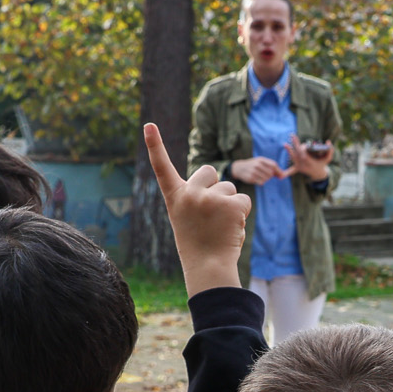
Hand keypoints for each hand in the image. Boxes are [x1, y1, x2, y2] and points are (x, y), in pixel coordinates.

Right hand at [145, 124, 249, 295]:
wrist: (208, 267)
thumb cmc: (198, 243)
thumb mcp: (186, 217)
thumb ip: (194, 196)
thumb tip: (216, 179)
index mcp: (175, 197)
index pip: (162, 167)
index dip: (154, 145)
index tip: (149, 124)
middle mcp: (189, 194)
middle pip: (209, 171)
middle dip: (215, 186)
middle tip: (210, 213)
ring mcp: (210, 198)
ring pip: (229, 187)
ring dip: (230, 204)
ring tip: (220, 226)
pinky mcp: (231, 205)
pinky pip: (243, 200)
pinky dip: (242, 213)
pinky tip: (231, 228)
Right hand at [228, 156, 286, 184]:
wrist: (239, 168)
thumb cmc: (253, 165)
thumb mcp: (260, 162)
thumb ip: (271, 166)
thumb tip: (283, 175)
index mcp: (261, 160)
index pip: (273, 165)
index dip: (279, 171)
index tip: (282, 175)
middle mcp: (257, 165)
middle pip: (271, 173)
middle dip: (271, 176)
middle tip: (266, 175)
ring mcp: (254, 172)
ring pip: (267, 178)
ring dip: (266, 179)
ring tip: (260, 176)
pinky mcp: (251, 178)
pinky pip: (261, 182)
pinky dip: (261, 182)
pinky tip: (257, 179)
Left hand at [285, 137, 331, 182]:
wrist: (318, 174)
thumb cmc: (322, 164)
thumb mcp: (328, 158)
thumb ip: (330, 150)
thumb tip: (328, 142)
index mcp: (309, 162)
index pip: (303, 154)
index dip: (302, 148)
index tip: (305, 144)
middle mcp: (303, 165)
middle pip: (297, 153)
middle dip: (295, 144)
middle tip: (292, 136)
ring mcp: (299, 167)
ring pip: (293, 157)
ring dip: (289, 150)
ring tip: (285, 144)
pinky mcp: (297, 168)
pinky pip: (291, 170)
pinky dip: (286, 172)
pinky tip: (281, 173)